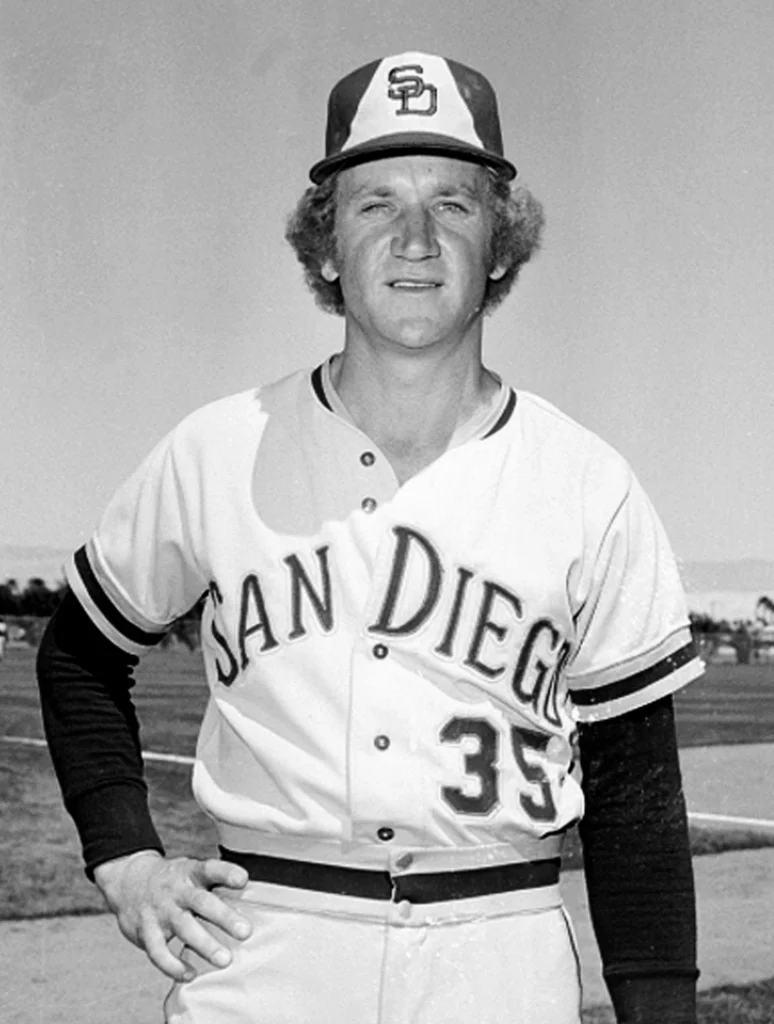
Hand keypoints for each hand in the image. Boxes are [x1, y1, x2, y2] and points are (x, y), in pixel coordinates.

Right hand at [93, 850, 251, 980]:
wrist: (128, 882)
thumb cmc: (173, 881)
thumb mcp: (191, 872)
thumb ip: (215, 884)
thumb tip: (253, 899)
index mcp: (190, 872)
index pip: (210, 869)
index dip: (226, 873)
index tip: (243, 879)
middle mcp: (177, 890)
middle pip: (202, 902)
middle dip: (224, 916)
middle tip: (245, 931)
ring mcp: (161, 910)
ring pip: (184, 927)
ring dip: (204, 945)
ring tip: (225, 960)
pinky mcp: (146, 931)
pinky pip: (158, 951)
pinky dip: (173, 965)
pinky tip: (190, 974)